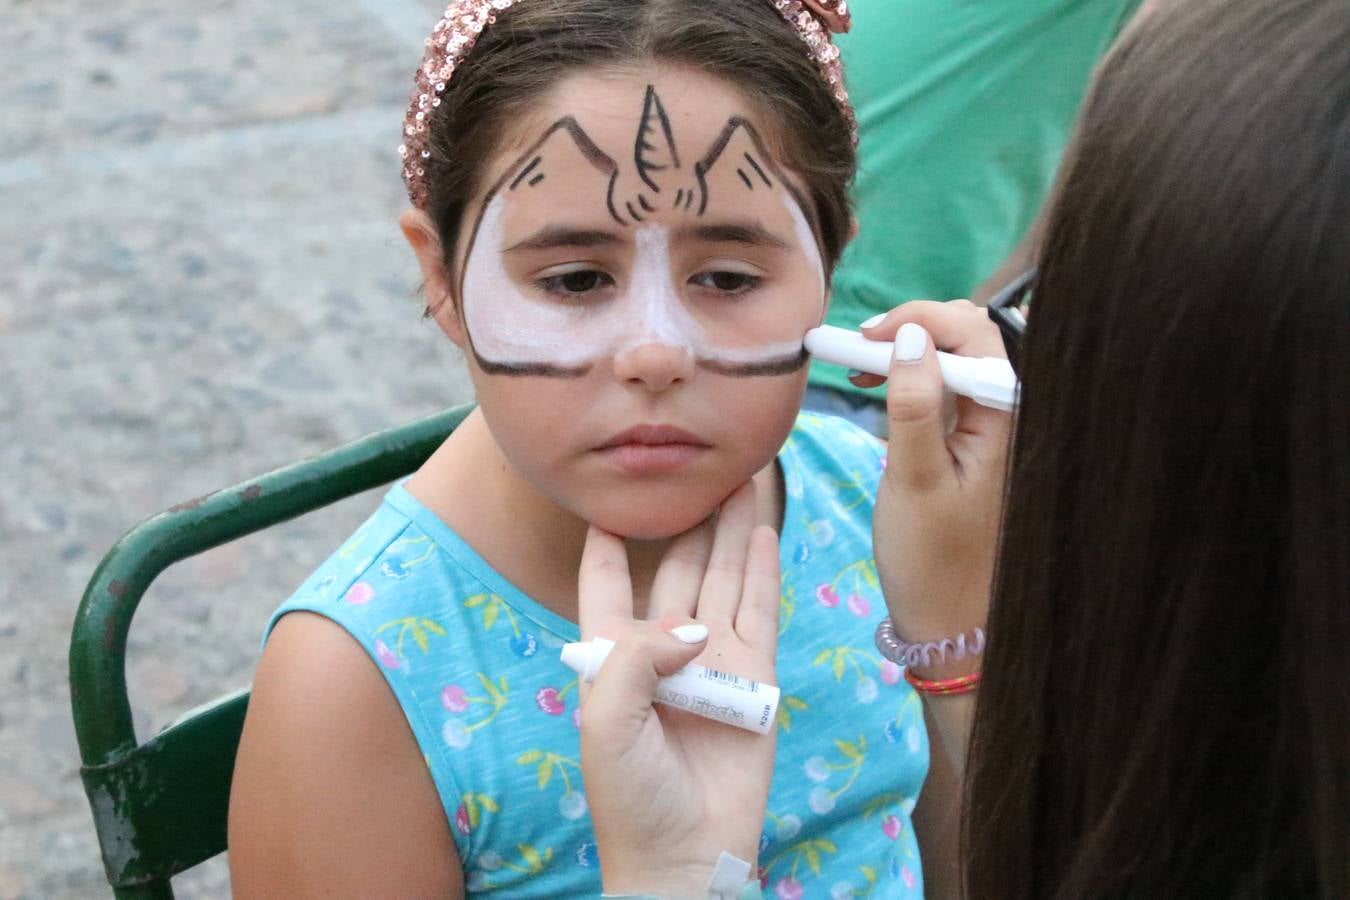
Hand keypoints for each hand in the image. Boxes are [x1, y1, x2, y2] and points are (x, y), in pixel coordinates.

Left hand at [577, 483, 779, 896]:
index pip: (604, 579)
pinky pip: (758, 610)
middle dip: (690, 517)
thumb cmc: (629, 793)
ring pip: (722, 576)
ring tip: (742, 478)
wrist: (683, 855)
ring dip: (730, 529)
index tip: (609, 490)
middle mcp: (663, 646)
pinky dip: (761, 569)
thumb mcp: (604, 718)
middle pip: (676, 564)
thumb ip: (636, 655)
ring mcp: (713, 658)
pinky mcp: (754, 676)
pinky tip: (761, 531)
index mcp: (613, 651)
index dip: (605, 538)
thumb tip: (692, 626)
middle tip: (706, 464)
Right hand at [860, 301, 1010, 676]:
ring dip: (907, 348)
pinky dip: (909, 374)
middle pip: (970, 337)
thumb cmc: (931, 557)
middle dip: (914, 327)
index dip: (920, 320)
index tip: (865, 337)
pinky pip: (945, 386)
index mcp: (1004, 420)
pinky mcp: (969, 441)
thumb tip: (911, 336)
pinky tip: (876, 383)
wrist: (948, 619)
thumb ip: (913, 405)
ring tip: (859, 362)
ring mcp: (988, 428)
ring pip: (955, 358)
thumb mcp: (912, 479)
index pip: (975, 335)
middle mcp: (1004, 415)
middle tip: (857, 346)